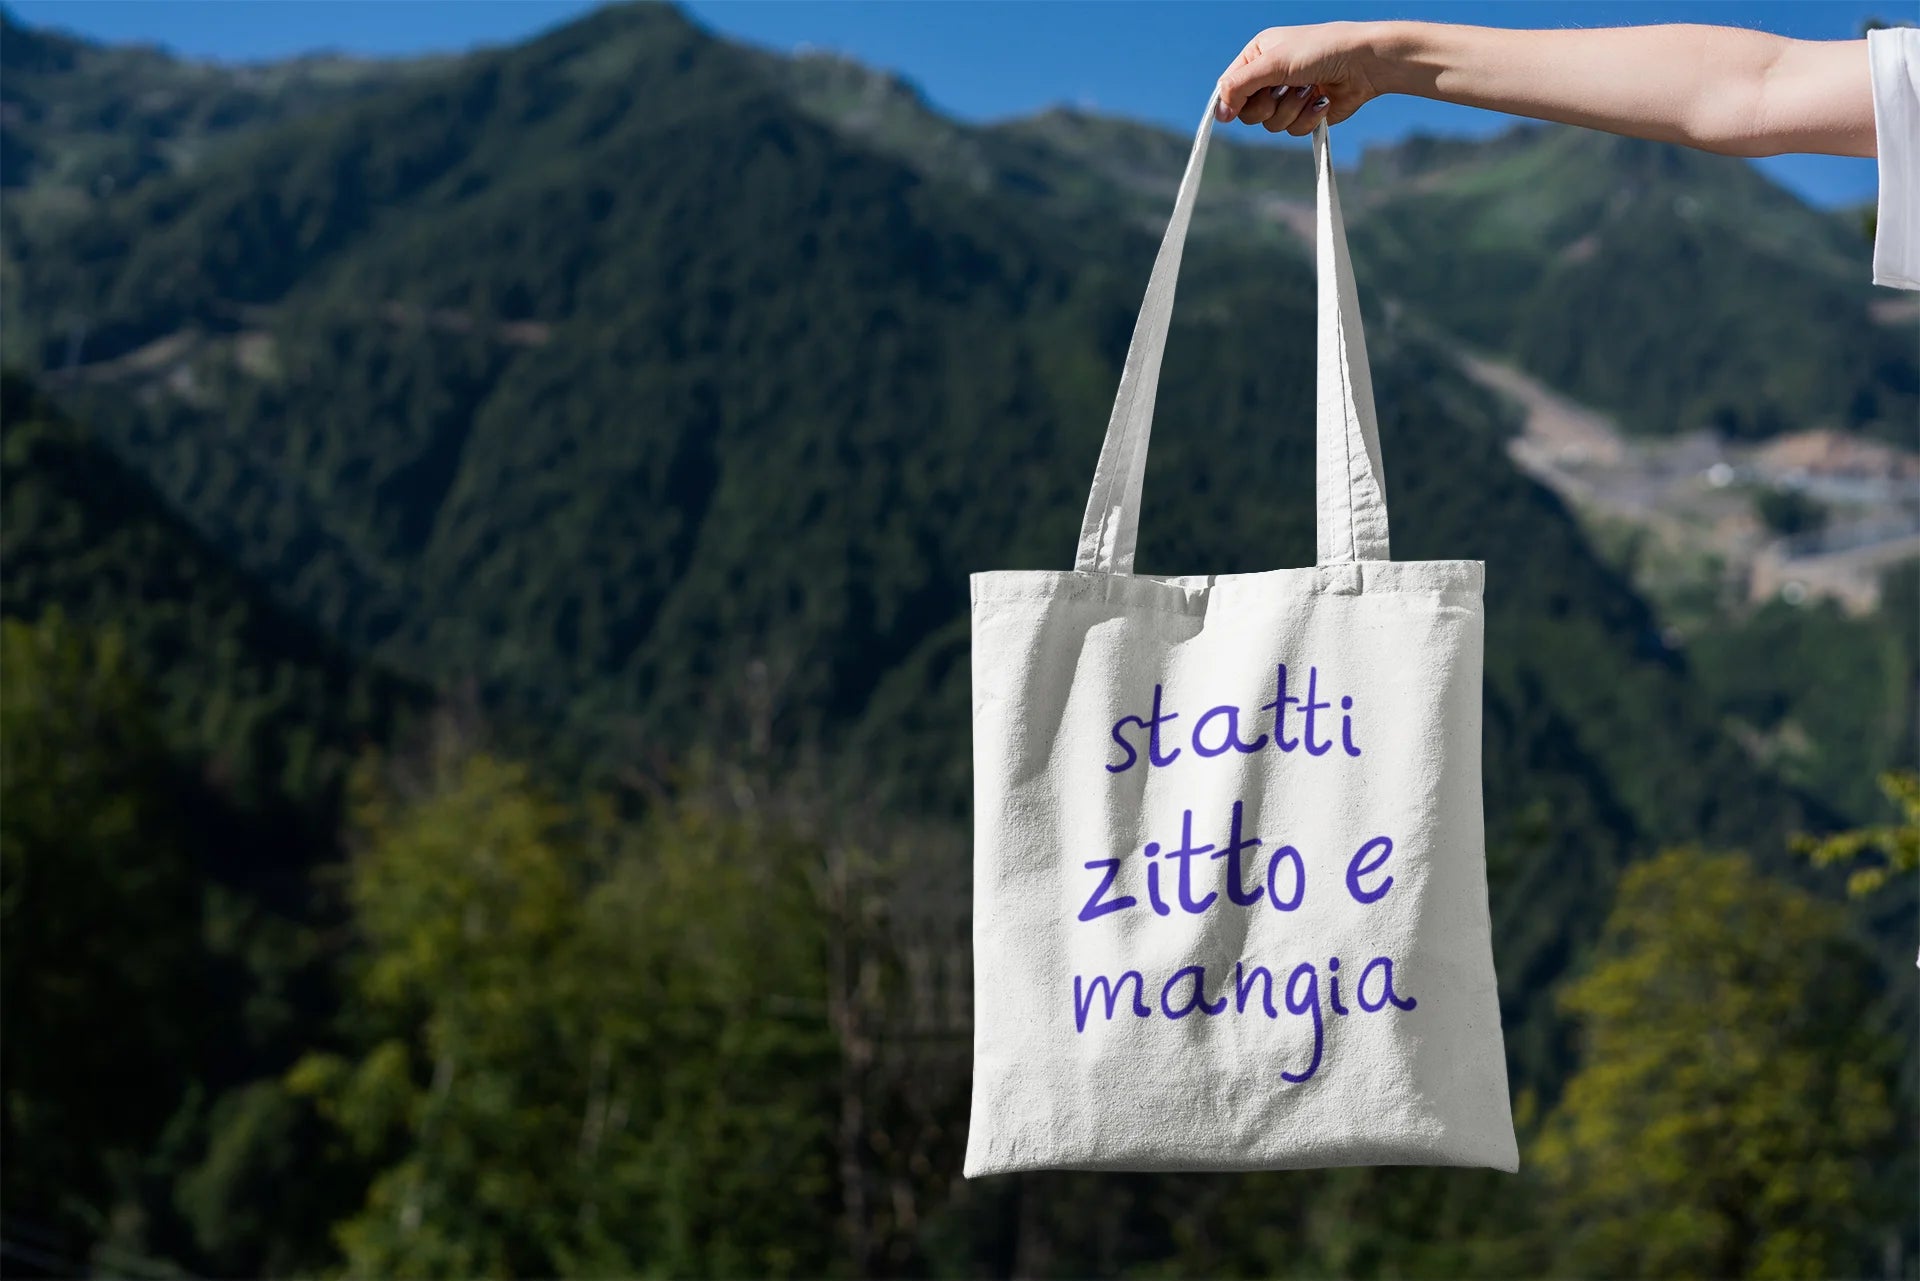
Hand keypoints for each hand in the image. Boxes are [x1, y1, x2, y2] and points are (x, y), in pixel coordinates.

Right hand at [1215, 22, 1387, 132]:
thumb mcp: (1273, 62)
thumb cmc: (1320, 50)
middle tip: (1285, 89)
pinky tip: (1322, 99)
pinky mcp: (1306, 114)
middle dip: (1268, 105)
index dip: (1232, 102)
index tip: (1231, 114)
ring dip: (1292, 110)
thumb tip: (1219, 114)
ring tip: (1309, 89)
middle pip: (1248, 112)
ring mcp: (1288, 97)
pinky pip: (1293, 130)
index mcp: (1258, 56)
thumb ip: (1239, 85)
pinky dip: (1308, 117)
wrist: (1363, 63)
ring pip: (1271, 125)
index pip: (1230, 87)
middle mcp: (1270, 77)